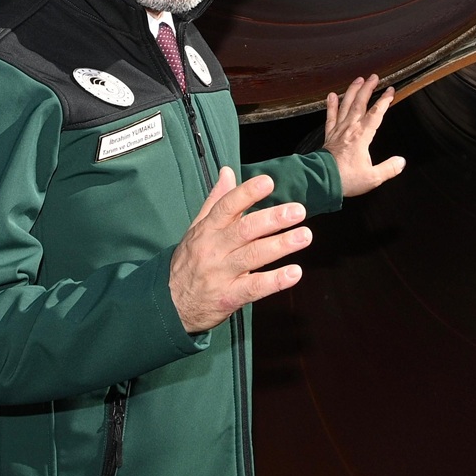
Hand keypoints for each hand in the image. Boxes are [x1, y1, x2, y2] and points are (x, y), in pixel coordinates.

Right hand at [169, 168, 309, 333]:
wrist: (171, 304)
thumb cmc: (189, 261)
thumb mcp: (197, 229)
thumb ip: (216, 200)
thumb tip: (228, 171)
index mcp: (207, 229)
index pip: (227, 206)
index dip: (247, 193)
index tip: (268, 182)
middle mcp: (214, 249)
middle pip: (245, 230)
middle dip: (273, 219)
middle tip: (298, 211)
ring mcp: (222, 273)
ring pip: (253, 256)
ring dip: (281, 245)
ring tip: (304, 235)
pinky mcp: (229, 297)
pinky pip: (254, 288)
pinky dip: (275, 281)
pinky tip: (294, 273)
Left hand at [324, 74, 406, 198]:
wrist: (322, 181)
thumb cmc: (346, 179)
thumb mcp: (373, 177)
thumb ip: (389, 168)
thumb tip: (401, 161)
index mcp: (362, 136)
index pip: (376, 113)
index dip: (384, 100)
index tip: (391, 90)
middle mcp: (350, 128)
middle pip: (360, 103)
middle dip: (368, 88)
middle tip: (374, 77)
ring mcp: (338, 130)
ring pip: (346, 105)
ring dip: (352, 91)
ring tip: (358, 80)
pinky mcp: (329, 135)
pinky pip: (330, 116)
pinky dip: (331, 105)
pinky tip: (332, 95)